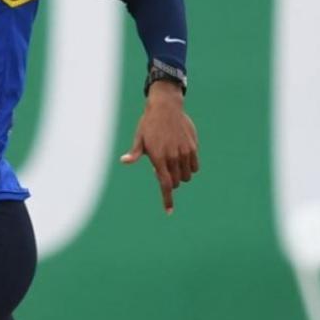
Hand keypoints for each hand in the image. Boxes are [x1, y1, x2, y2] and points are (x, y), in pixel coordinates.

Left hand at [120, 80, 198, 213]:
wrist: (166, 107)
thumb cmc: (149, 124)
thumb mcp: (139, 138)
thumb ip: (135, 153)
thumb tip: (124, 161)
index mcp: (158, 157)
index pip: (165, 184)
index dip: (167, 200)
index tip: (169, 212)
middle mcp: (173, 157)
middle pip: (175, 182)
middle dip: (169, 181)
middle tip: (161, 167)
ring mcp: (185, 152)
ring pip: (186, 176)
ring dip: (179, 175)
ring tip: (170, 160)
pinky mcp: (193, 147)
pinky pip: (194, 167)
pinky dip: (189, 168)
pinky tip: (181, 158)